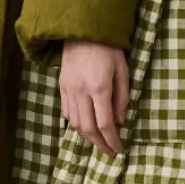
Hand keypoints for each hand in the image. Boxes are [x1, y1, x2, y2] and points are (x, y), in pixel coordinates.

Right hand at [60, 41, 129, 157]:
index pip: (105, 124)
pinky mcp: (61, 87)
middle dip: (100, 145)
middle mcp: (81, 92)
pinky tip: (85, 126)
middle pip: (88, 129)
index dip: (112, 140)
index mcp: (99, 87)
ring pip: (75, 124)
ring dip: (88, 137)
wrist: (82, 31)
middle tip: (110, 152)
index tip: (119, 150)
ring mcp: (68, 90)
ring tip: (100, 142)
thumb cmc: (108, 48)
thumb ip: (122, 97)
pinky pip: (67, 112)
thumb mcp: (122, 70)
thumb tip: (120, 121)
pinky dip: (76, 124)